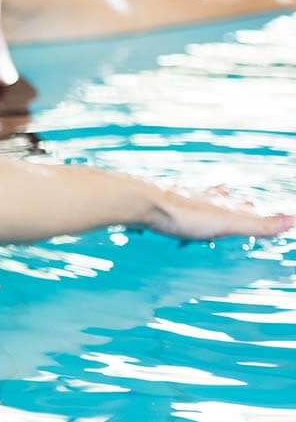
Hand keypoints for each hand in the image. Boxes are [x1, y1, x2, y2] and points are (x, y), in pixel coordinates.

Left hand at [143, 185, 292, 241]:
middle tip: (234, 199)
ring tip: (202, 201)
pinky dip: (170, 208)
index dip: (251, 210)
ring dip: (200, 200)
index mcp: (216, 202)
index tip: (256, 208)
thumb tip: (295, 221)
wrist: (140, 202)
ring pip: (192, 198)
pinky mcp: (153, 203)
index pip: (241, 206)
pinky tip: (162, 211)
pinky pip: (165, 205)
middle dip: (227, 200)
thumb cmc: (183, 215)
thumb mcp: (226, 223)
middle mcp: (197, 196)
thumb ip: (258, 225)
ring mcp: (174, 197)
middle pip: (217, 197)